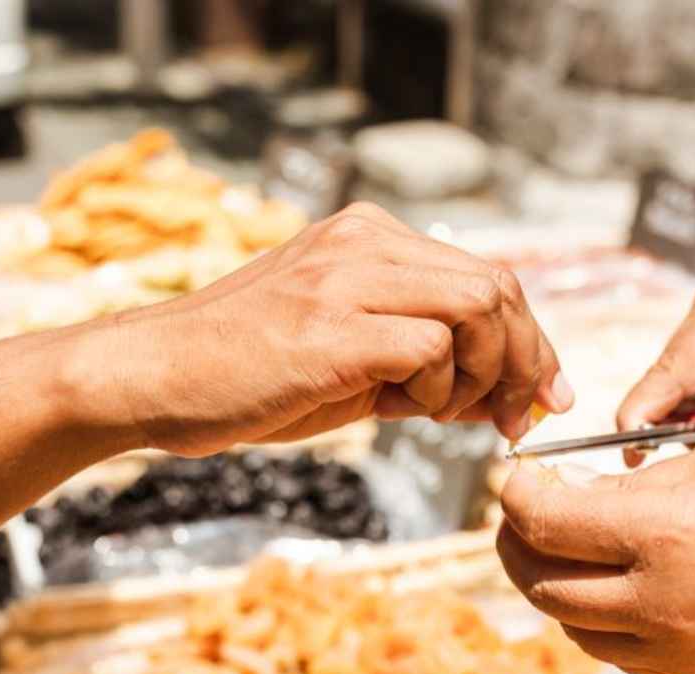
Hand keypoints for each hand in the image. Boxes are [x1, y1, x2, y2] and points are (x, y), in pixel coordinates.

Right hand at [113, 203, 575, 456]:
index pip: (485, 274)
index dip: (529, 337)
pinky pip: (431, 350)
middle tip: (523, 416)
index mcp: (367, 237)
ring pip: (478, 307)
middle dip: (528, 358)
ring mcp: (346, 277)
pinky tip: (402, 410)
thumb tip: (498, 395)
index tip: (543, 392)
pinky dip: (438, 392)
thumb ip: (417, 363)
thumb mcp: (344, 358)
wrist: (151, 378)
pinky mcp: (331, 326)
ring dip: (485, 375)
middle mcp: (363, 242)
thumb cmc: (244, 376)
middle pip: (497, 285)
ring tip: (447, 414)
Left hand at [496, 439, 694, 673]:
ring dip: (549, 584)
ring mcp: (676, 649)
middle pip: (539, 582)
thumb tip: (579, 492)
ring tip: (557, 547)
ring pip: (571, 626)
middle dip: (514, 542)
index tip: (513, 474)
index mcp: (661, 534)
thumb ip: (640, 482)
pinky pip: (617, 652)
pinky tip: (605, 584)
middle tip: (520, 511)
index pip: (543, 521)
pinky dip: (592, 619)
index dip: (514, 495)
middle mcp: (656, 600)